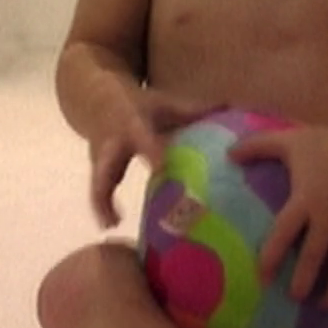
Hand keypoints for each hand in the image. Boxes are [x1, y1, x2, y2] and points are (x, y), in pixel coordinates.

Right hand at [88, 88, 218, 228]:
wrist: (98, 101)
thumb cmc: (140, 106)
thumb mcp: (163, 103)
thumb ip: (192, 111)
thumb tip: (230, 109)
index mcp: (131, 125)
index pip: (141, 138)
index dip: (151, 152)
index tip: (161, 168)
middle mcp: (112, 144)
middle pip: (105, 167)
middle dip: (108, 188)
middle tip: (119, 212)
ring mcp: (100, 159)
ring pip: (97, 183)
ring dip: (102, 206)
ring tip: (111, 226)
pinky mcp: (98, 171)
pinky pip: (98, 191)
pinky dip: (103, 209)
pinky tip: (113, 226)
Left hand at [232, 124, 327, 308]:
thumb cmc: (325, 142)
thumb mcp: (288, 140)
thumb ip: (256, 147)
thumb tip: (227, 153)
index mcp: (306, 199)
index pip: (285, 233)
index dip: (272, 256)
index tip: (262, 277)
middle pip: (314, 257)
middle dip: (303, 282)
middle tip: (294, 297)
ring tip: (323, 306)